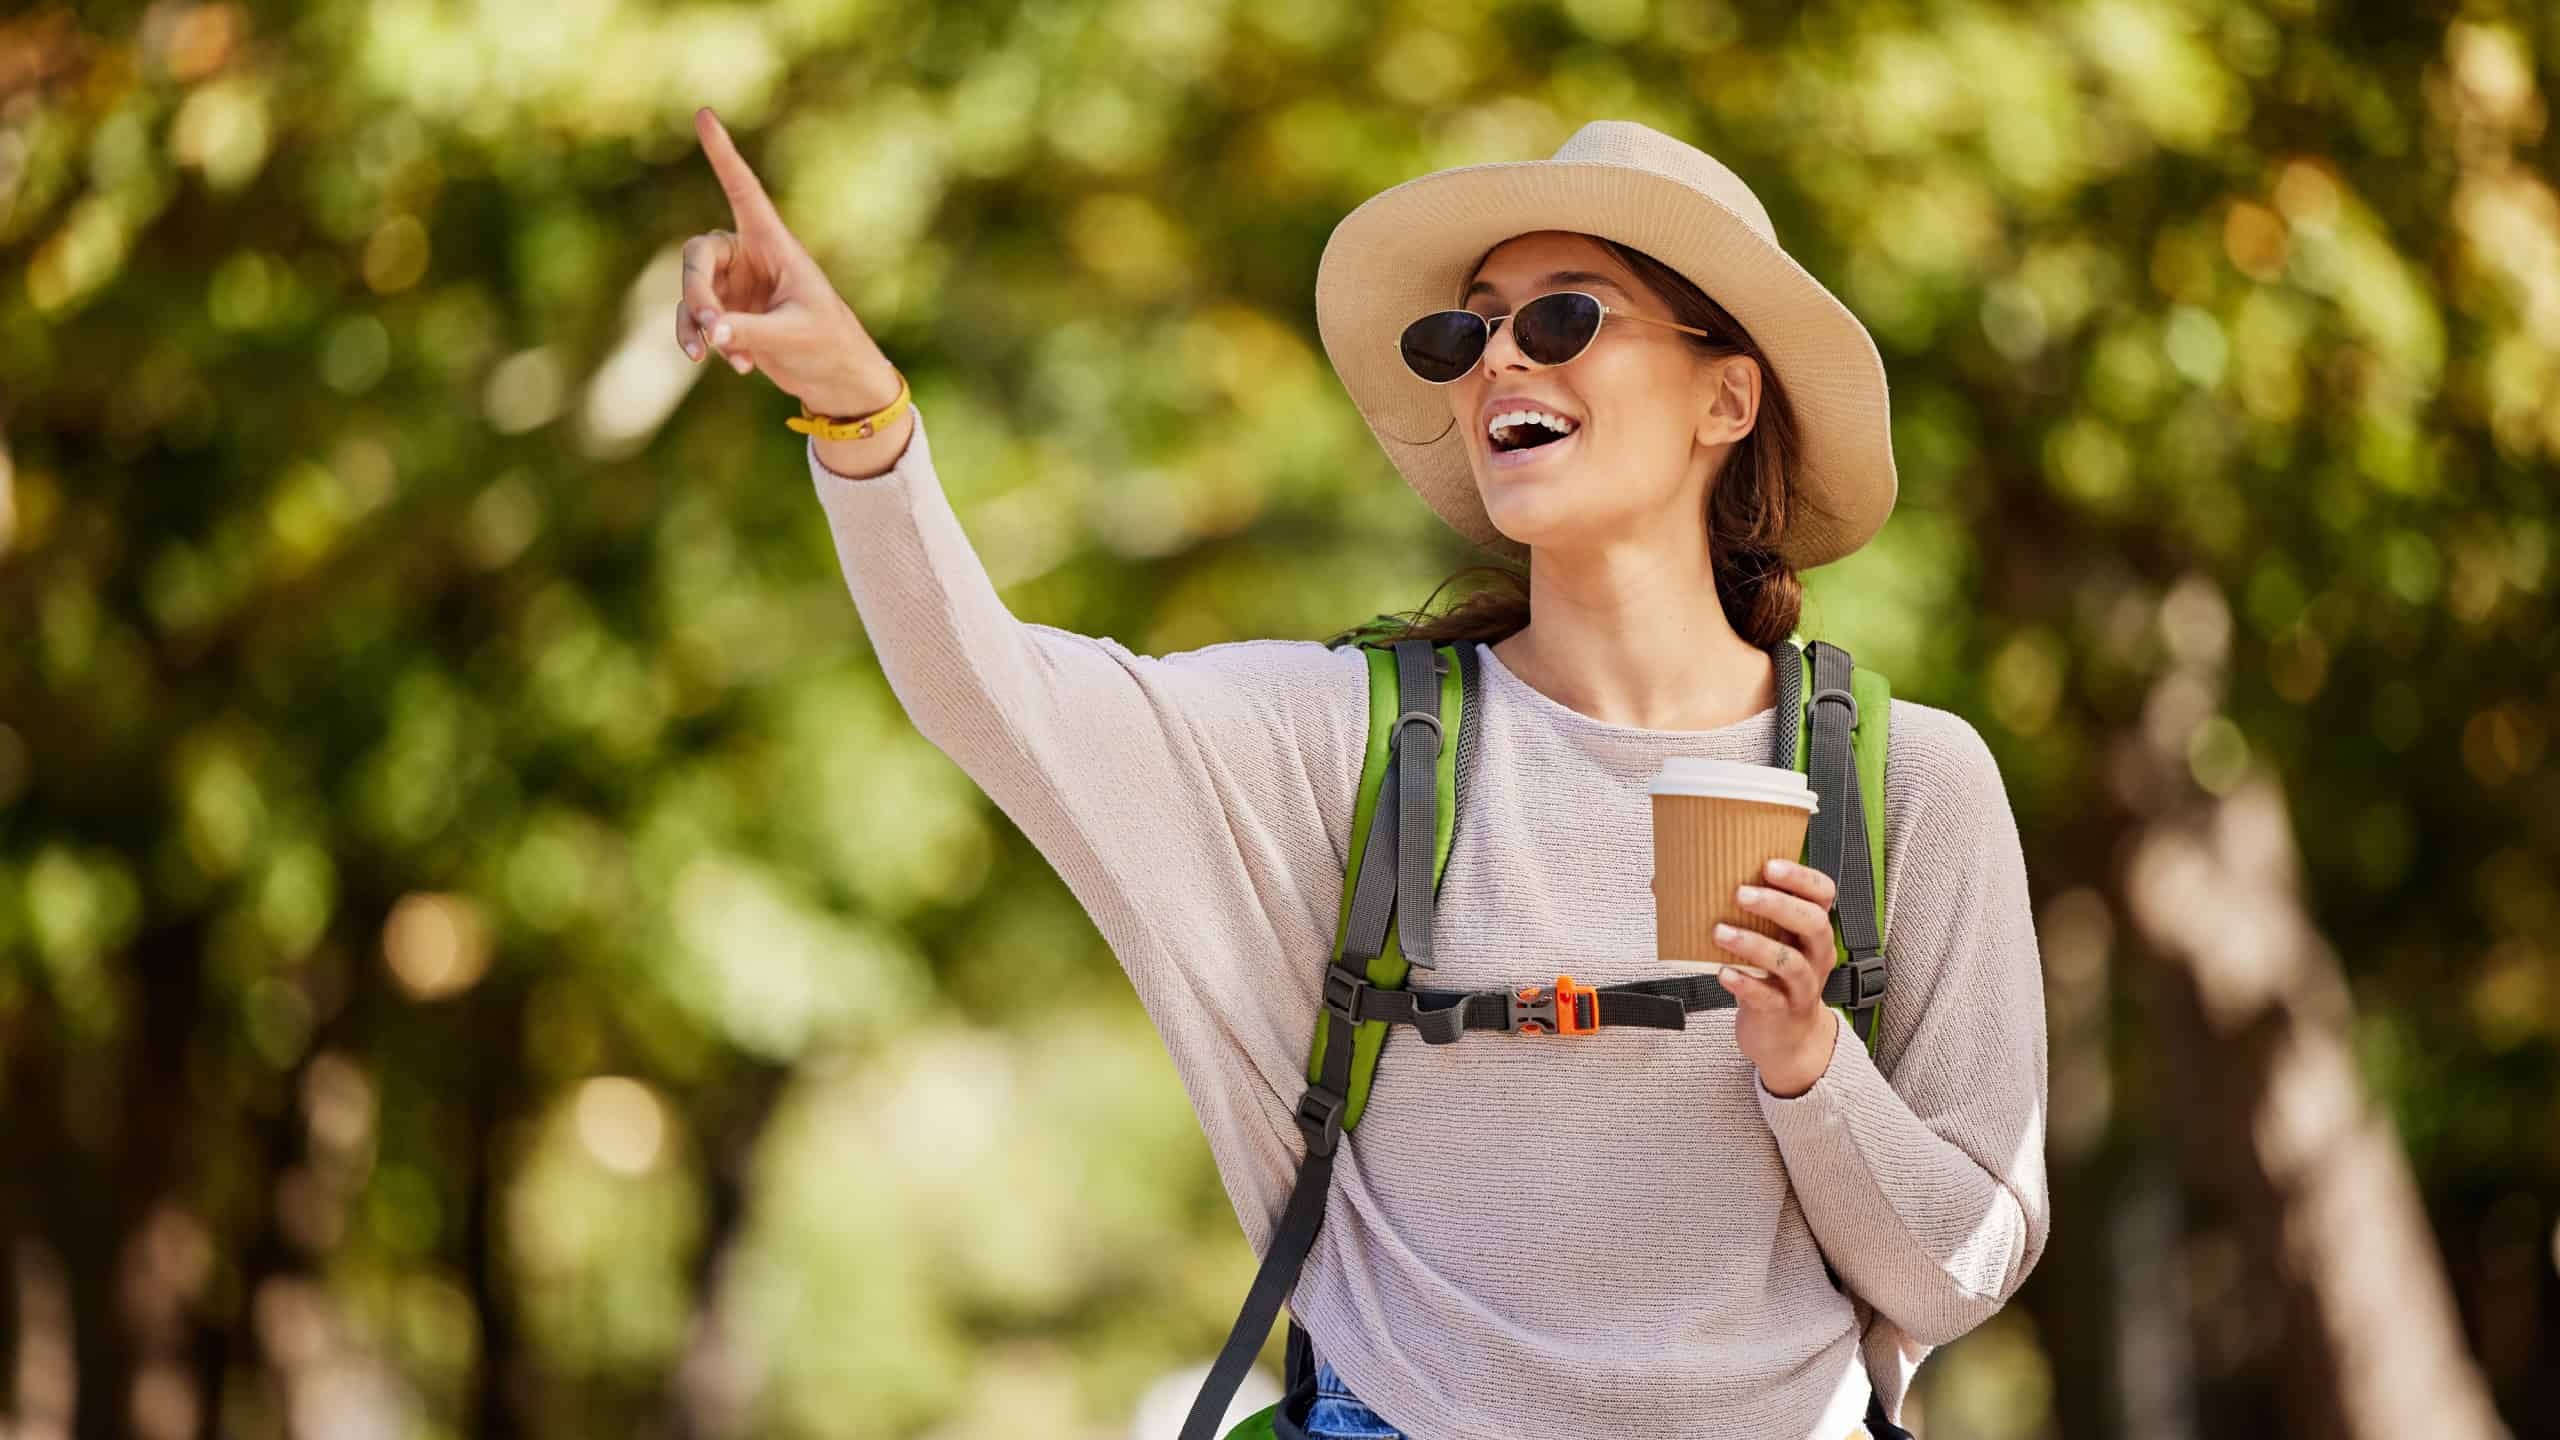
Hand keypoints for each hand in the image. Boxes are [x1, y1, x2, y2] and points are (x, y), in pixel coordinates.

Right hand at [678, 107, 897, 416]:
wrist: (836, 380)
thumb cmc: (828, 346)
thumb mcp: (793, 336)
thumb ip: (748, 332)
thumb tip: (710, 333)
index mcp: (774, 244)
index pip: (743, 190)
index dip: (723, 154)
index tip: (704, 114)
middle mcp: (749, 258)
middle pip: (697, 255)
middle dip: (696, 293)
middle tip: (710, 331)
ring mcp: (734, 286)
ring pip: (690, 291)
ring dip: (694, 324)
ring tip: (713, 357)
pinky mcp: (727, 314)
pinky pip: (697, 321)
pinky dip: (707, 344)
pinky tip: (742, 367)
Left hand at [1712, 856, 1841, 1097]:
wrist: (1784, 1037)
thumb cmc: (1770, 978)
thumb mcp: (1761, 941)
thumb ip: (1729, 912)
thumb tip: (1666, 883)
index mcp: (1810, 928)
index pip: (1822, 893)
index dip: (1800, 877)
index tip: (1769, 865)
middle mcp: (1814, 954)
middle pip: (1812, 922)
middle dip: (1777, 904)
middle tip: (1740, 893)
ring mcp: (1802, 985)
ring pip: (1789, 961)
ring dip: (1753, 943)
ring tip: (1721, 932)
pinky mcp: (1782, 1011)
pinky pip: (1767, 997)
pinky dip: (1745, 984)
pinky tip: (1724, 973)